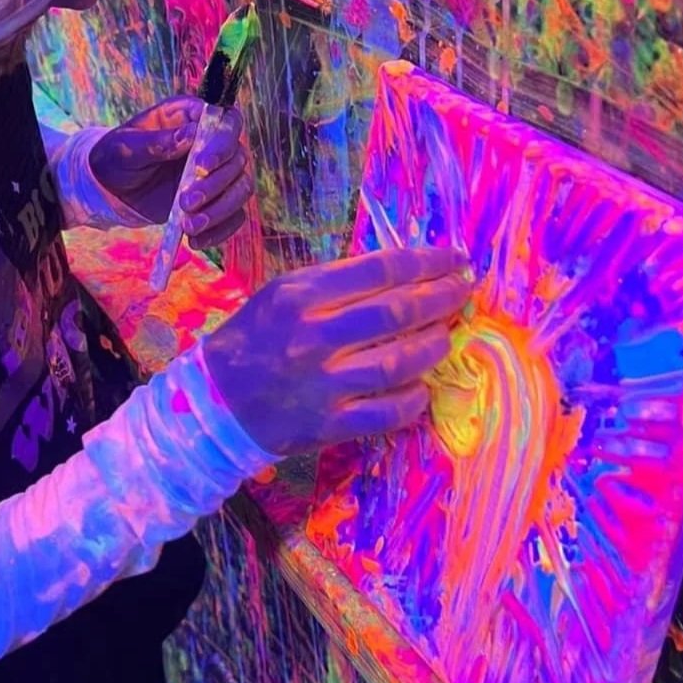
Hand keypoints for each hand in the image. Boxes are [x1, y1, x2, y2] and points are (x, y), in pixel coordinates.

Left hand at [88, 95, 252, 247]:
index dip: (222, 142)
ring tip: (189, 226)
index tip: (203, 165)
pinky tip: (196, 240)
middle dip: (216, 185)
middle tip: (186, 203)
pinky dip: (220, 230)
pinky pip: (232, 216)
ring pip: (240, 189)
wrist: (110, 188)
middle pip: (237, 160)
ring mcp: (216, 173)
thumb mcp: (128, 147)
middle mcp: (212, 143)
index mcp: (191, 117)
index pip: (227, 122)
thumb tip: (190, 135)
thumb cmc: (117, 156)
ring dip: (220, 210)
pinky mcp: (214, 200)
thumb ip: (157, 141)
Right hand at [203, 247, 474, 456]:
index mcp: (301, 296)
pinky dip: (413, 398)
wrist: (217, 401)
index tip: (453, 258)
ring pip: (398, 362)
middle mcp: (314, 337)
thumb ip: (336, 282)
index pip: (379, 271)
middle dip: (441, 297)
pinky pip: (387, 412)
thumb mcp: (284, 293)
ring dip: (434, 344)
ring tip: (448, 332)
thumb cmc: (255, 337)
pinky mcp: (329, 424)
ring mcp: (323, 384)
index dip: (425, 262)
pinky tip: (424, 385)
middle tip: (464, 288)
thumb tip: (400, 272)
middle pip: (396, 312)